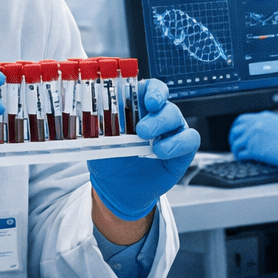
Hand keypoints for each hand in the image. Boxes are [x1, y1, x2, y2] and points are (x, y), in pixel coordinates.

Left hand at [88, 80, 199, 220]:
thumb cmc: (109, 159)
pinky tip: (161, 152)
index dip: (153, 91)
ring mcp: (171, 132)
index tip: (148, 100)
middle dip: (156, 115)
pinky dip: (177, 144)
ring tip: (149, 145)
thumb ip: (97, 127)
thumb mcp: (97, 140)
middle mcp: (157, 115)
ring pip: (177, 118)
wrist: (117, 188)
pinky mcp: (182, 150)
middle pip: (165, 103)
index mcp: (137, 107)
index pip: (151, 89)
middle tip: (141, 130)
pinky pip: (190, 140)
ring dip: (164, 128)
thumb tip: (87, 116)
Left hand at [229, 111, 277, 167]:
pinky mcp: (253, 150)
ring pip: (235, 142)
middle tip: (234, 143)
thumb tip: (266, 131)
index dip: (237, 127)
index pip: (243, 119)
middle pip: (235, 130)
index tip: (237, 132)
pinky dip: (239, 157)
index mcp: (263, 117)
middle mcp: (255, 125)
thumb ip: (270, 125)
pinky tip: (243, 159)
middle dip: (233, 137)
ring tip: (238, 153)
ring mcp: (253, 137)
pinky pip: (240, 154)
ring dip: (235, 149)